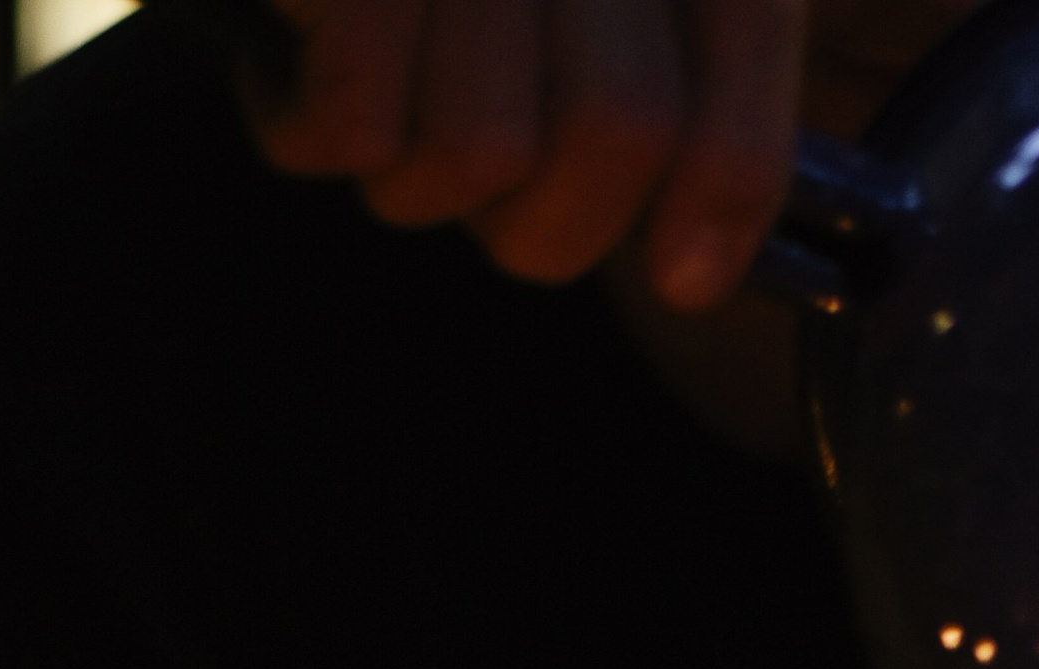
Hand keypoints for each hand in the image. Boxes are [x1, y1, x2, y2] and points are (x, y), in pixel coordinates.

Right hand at [243, 0, 804, 303]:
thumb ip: (681, 80)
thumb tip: (692, 273)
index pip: (747, 18)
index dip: (728, 180)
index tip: (685, 273)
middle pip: (616, 131)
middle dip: (549, 215)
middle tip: (488, 174)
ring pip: (480, 153)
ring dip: (419, 173)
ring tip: (381, 88)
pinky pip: (351, 130)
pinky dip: (305, 123)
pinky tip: (292, 53)